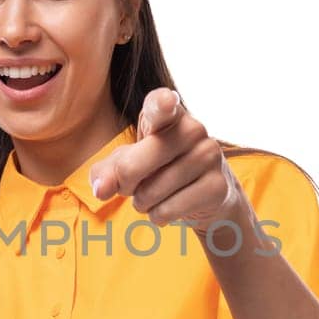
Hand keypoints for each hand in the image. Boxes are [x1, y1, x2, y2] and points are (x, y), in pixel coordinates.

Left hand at [88, 87, 245, 228]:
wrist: (208, 196)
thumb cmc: (161, 170)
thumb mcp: (130, 164)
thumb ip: (109, 171)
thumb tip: (100, 189)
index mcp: (169, 115)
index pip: (161, 105)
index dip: (161, 104)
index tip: (166, 102)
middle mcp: (193, 129)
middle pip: (134, 164)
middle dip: (125, 184)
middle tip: (134, 186)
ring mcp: (209, 156)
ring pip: (150, 192)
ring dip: (143, 203)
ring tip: (156, 196)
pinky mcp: (217, 186)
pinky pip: (167, 210)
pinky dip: (159, 216)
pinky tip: (170, 206)